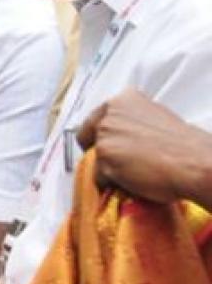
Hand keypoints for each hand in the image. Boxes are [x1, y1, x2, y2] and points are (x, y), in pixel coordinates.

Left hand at [77, 88, 211, 203]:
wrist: (194, 163)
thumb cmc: (184, 146)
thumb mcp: (156, 119)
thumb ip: (132, 122)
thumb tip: (122, 137)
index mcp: (123, 100)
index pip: (95, 118)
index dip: (97, 134)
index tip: (99, 144)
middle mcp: (110, 114)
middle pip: (90, 137)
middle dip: (101, 151)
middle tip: (118, 164)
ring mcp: (105, 135)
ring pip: (95, 158)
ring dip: (109, 169)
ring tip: (136, 174)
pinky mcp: (104, 157)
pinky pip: (100, 177)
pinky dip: (113, 183)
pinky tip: (134, 181)